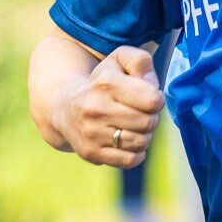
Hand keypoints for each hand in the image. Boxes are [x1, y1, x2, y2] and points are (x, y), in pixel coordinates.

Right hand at [52, 46, 163, 166]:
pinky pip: (130, 159)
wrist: (65, 109)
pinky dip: (136, 153)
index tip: (149, 98)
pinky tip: (128, 142)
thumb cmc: (102, 84)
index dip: (157, 99)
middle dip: (152, 118)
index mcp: (106, 83)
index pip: (151, 99)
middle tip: (142, 114)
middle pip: (148, 122)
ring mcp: (92, 133)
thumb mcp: (118, 61)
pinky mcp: (91, 152)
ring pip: (141, 142)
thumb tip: (153, 86)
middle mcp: (96, 108)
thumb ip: (141, 62)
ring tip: (134, 127)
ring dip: (145, 136)